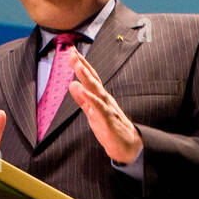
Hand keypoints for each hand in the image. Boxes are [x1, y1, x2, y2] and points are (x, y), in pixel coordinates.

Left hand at [68, 48, 142, 163]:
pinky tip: (83, 90)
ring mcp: (107, 108)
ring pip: (96, 89)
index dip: (81, 65)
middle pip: (93, 79)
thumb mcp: (91, 113)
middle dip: (82, 65)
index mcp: (100, 97)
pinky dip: (91, 98)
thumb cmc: (109, 129)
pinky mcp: (108, 120)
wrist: (127, 146)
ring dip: (86, 76)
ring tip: (77, 65)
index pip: (90, 78)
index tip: (72, 52)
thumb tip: (72, 85)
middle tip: (72, 52)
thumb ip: (82, 99)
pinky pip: (99, 107)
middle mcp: (104, 99)